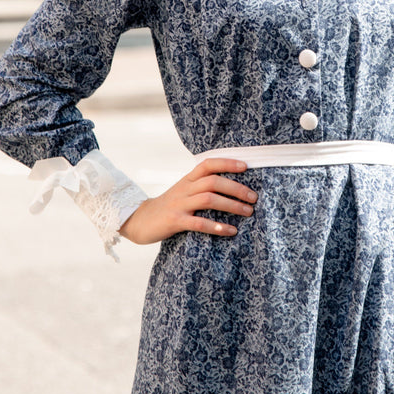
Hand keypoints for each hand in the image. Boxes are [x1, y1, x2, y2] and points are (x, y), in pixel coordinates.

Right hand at [119, 158, 256, 244]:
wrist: (139, 220)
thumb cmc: (168, 207)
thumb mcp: (183, 192)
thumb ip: (201, 187)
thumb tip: (231, 187)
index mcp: (187, 180)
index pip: (208, 164)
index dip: (227, 163)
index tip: (246, 167)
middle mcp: (184, 189)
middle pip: (213, 181)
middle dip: (236, 188)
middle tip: (254, 198)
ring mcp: (179, 205)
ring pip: (209, 199)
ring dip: (232, 205)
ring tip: (248, 212)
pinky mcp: (174, 221)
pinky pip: (198, 223)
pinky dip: (216, 227)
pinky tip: (230, 231)